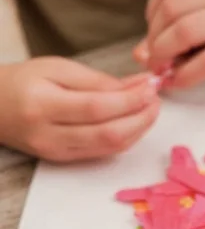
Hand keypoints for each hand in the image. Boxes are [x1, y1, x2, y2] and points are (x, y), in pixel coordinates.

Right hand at [0, 58, 159, 161]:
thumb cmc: (24, 81)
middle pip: (108, 133)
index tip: (151, 87)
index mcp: (41, 104)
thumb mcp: (57, 68)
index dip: (130, 100)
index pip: (97, 107)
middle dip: (141, 117)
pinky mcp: (63, 160)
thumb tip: (139, 86)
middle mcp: (48, 134)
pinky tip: (136, 122)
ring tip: (150, 109)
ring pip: (110, 147)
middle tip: (156, 99)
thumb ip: (99, 80)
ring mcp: (56, 151)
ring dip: (138, 129)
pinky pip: (104, 152)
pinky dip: (126, 138)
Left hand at [135, 0, 204, 88]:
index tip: (155, 30)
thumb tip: (164, 31)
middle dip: (154, 39)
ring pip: (183, 34)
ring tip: (163, 70)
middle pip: (170, 11)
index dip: (151, 11)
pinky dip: (187, 76)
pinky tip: (181, 83)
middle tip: (155, 58)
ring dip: (164, 56)